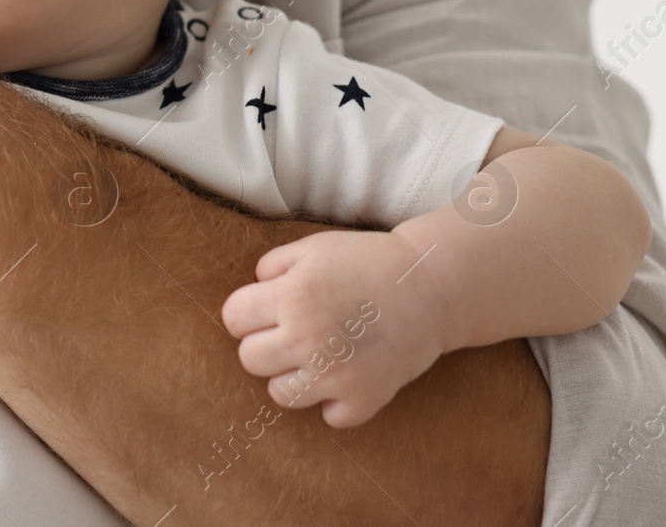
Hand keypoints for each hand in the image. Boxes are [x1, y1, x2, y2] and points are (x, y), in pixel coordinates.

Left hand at [220, 229, 447, 427]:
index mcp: (292, 297)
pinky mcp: (365, 399)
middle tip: (294, 331)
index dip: (247, 311)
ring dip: (293, 377)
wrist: (432, 286)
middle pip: (249, 358)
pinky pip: (329, 416)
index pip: (233, 318)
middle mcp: (309, 338)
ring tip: (316, 356)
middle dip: (265, 343)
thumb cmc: (367, 262)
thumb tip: (253, 290)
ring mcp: (337, 374)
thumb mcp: (313, 248)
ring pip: (281, 394)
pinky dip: (336, 401)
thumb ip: (272, 266)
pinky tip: (347, 375)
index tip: (268, 308)